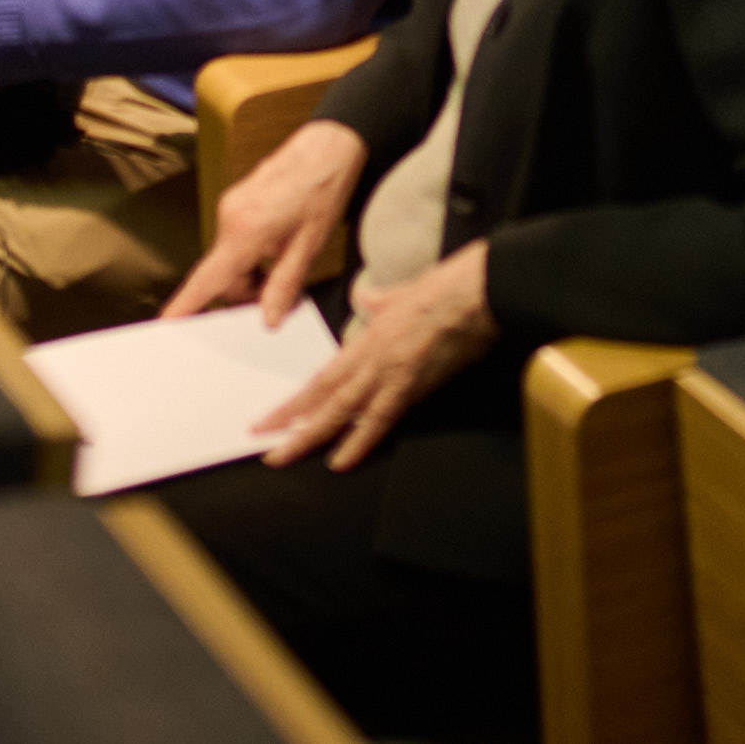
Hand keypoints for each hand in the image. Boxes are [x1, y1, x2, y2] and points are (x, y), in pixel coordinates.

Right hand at [167, 117, 369, 325]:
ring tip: (287, 256)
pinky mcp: (237, 199)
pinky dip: (253, 250)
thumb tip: (269, 318)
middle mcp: (229, 217)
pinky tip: (280, 241)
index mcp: (244, 231)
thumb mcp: (310, 245)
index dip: (185, 305)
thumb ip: (285, 285)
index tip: (164, 325)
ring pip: (232, 257)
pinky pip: (237, 238)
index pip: (207, 279)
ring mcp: (231, 205)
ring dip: (253, 268)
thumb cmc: (324, 187)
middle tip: (280, 290)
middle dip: (248, 289)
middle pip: (225, 273)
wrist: (330, 143)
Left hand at [250, 240, 498, 471]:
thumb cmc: (449, 285)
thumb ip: (382, 302)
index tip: (273, 417)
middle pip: (323, 395)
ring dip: (311, 434)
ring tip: (284, 455)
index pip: (324, 376)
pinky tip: (340, 461)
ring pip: (341, 409)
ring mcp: (390, 370)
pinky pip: (380, 418)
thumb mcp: (404, 290)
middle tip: (263, 442)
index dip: (297, 400)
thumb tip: (367, 301)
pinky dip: (359, 440)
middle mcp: (373, 356)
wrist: (480, 289)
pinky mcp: (413, 382)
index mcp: (371, 335)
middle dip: (290, 421)